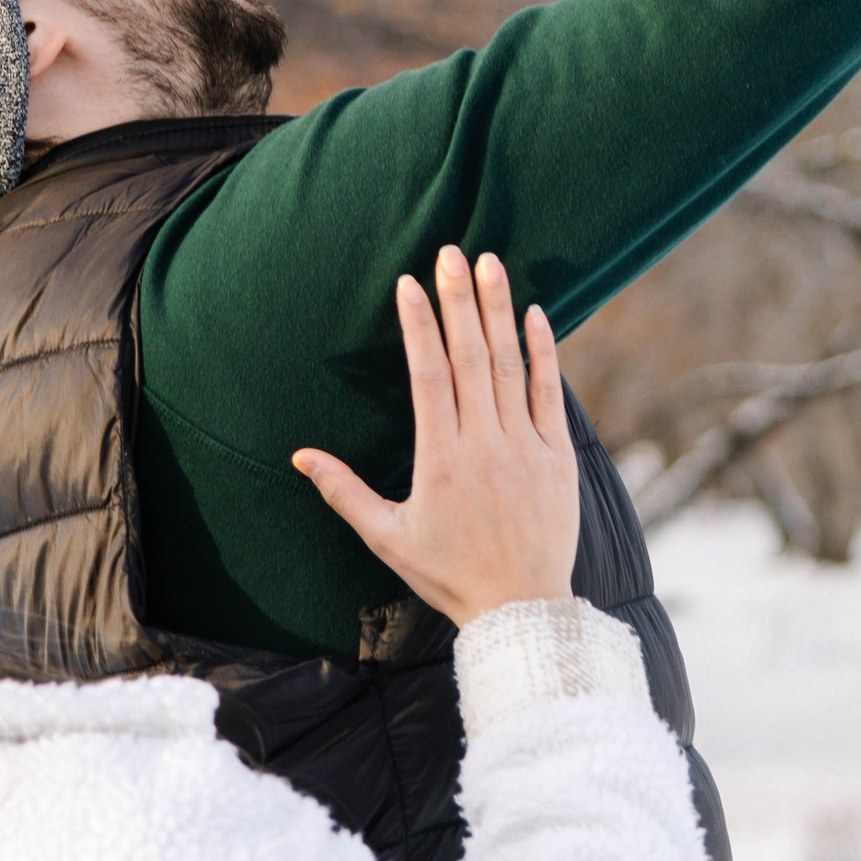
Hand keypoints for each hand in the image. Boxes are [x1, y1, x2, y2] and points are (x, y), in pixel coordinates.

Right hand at [293, 246, 577, 624]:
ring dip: (500, 312)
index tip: (410, 284)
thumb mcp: (388, 537)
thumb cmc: (449, 575)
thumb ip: (344, 492)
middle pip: (471, 358)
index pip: (428, 377)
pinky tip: (535, 314)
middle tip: (450, 252)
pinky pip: (552, 394)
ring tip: (490, 264)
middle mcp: (485, 446)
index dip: (419, 327)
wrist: (521, 609)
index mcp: (441, 461)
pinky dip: (544, 352)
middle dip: (459, 301)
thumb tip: (301, 456)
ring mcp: (526, 448)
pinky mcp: (559, 458)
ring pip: (512, 367)